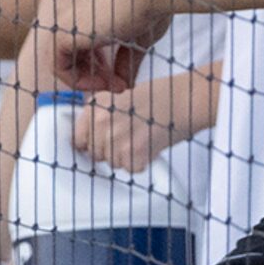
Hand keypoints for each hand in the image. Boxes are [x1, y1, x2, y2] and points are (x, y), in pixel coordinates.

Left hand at [39, 0, 170, 92]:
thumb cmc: (150, 7)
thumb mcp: (137, 38)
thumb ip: (125, 60)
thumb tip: (124, 84)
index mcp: (87, 8)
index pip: (80, 43)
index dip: (99, 64)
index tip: (121, 77)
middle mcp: (72, 13)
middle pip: (70, 54)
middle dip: (95, 75)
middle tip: (119, 86)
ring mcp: (65, 22)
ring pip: (62, 62)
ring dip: (87, 81)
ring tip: (114, 86)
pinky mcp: (62, 34)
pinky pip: (59, 67)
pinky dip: (79, 81)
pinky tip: (103, 83)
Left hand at [68, 67, 215, 170]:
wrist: (185, 98)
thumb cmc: (157, 95)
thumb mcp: (119, 97)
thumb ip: (100, 117)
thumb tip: (86, 141)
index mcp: (96, 106)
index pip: (78, 140)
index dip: (91, 143)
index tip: (101, 143)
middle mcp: (102, 122)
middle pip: (96, 155)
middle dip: (110, 151)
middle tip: (130, 137)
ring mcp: (117, 139)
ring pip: (113, 164)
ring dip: (126, 157)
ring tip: (142, 138)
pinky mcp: (134, 154)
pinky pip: (131, 169)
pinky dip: (141, 163)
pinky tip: (150, 145)